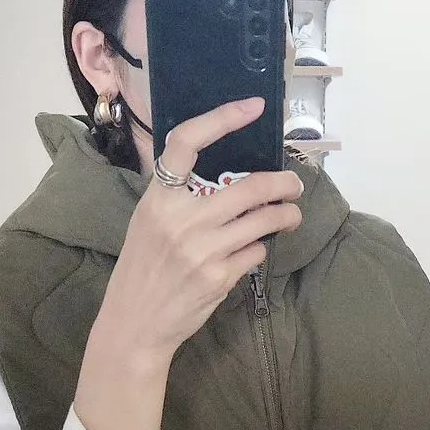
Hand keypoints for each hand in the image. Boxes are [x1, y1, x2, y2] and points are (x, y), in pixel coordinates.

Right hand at [92, 97, 303, 367]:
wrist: (135, 323)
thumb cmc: (142, 269)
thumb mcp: (148, 222)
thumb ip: (179, 198)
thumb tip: (227, 177)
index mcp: (158, 199)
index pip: (187, 142)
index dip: (223, 118)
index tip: (254, 107)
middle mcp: (181, 220)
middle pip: (249, 186)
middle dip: (283, 183)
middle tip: (294, 184)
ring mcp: (203, 249)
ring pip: (263, 220)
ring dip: (286, 215)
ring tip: (290, 215)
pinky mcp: (219, 277)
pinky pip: (256, 252)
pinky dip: (261, 247)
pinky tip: (256, 249)